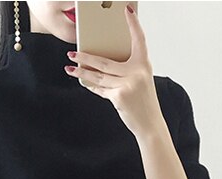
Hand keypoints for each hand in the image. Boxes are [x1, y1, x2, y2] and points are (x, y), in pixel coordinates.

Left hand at [63, 4, 162, 138]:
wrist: (150, 125)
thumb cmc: (144, 103)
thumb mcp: (140, 82)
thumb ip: (125, 71)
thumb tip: (100, 64)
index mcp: (144, 65)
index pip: (139, 40)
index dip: (133, 24)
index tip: (126, 9)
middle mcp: (137, 72)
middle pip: (105, 61)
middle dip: (85, 57)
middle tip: (72, 53)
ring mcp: (128, 84)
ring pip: (99, 76)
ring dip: (82, 72)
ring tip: (70, 68)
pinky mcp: (120, 96)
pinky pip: (101, 89)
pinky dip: (91, 86)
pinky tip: (83, 81)